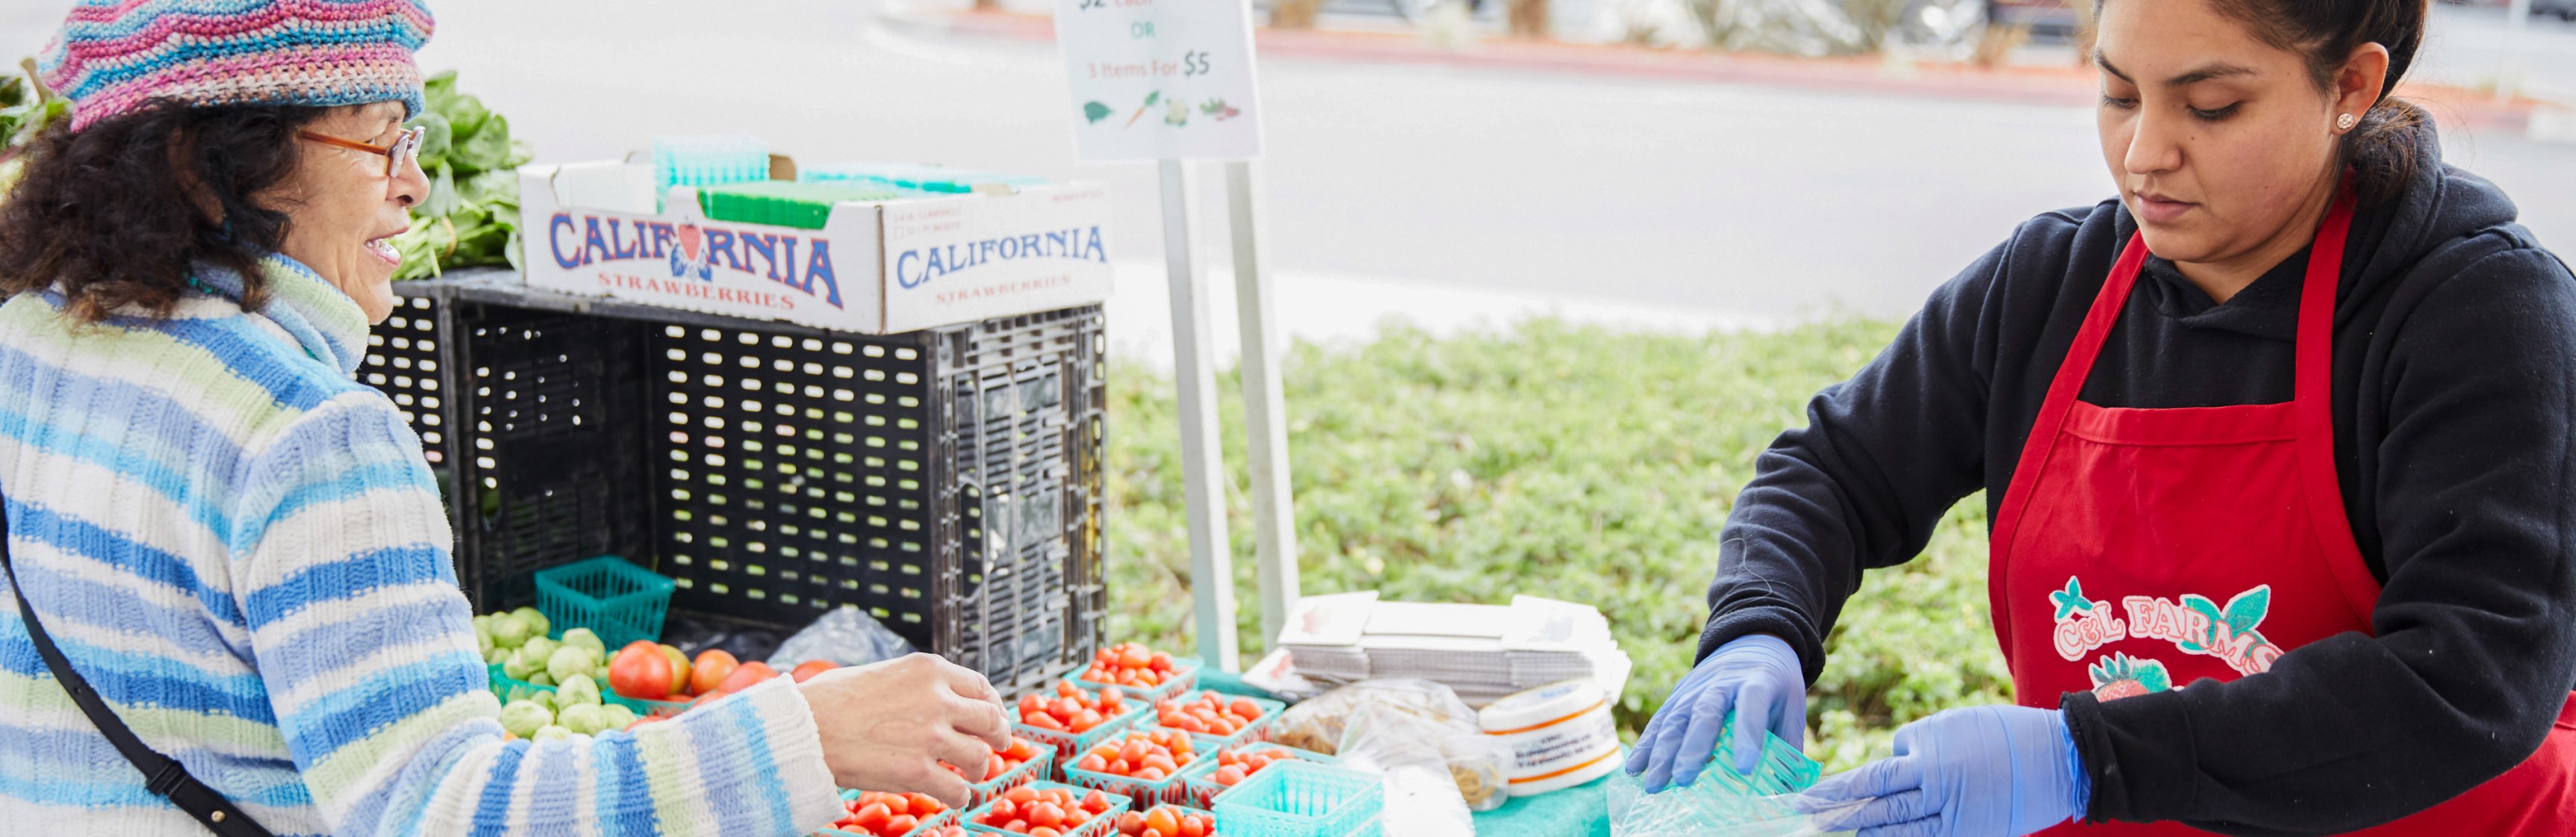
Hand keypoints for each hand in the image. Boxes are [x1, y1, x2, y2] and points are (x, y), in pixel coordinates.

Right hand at [799, 653, 1011, 808]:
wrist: (801, 728)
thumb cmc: (830, 701)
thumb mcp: (882, 672)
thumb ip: (915, 684)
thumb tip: (936, 698)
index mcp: (928, 669)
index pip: (981, 686)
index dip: (993, 705)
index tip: (993, 717)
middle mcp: (937, 698)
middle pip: (991, 719)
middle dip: (998, 736)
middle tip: (998, 746)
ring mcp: (930, 735)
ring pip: (980, 756)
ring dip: (978, 769)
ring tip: (969, 776)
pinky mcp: (917, 771)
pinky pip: (957, 789)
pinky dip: (959, 796)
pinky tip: (953, 796)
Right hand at [1625, 633, 1804, 792]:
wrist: (1750, 643)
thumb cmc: (1775, 685)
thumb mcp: (1791, 707)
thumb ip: (1788, 746)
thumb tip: (1789, 794)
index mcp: (1757, 682)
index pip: (1751, 707)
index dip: (1748, 736)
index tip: (1745, 768)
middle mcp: (1722, 683)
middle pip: (1705, 713)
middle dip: (1693, 747)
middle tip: (1684, 779)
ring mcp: (1694, 688)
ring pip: (1676, 719)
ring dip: (1662, 753)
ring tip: (1654, 785)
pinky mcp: (1677, 696)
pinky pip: (1659, 721)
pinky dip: (1645, 745)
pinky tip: (1635, 769)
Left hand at [1801, 705, 2087, 836]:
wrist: (2061, 759)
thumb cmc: (2006, 733)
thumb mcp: (1955, 724)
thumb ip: (1920, 745)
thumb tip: (1896, 762)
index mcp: (1930, 752)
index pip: (1877, 773)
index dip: (1841, 787)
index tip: (1811, 795)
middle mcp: (1935, 782)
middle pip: (1874, 801)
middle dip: (1833, 811)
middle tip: (1798, 819)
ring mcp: (1953, 811)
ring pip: (1895, 827)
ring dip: (1860, 832)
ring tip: (1826, 835)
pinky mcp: (1970, 832)